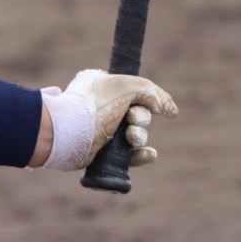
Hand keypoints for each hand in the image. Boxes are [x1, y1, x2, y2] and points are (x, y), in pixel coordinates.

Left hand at [35, 69, 177, 170]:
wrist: (68, 134)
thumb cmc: (95, 105)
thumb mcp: (126, 87)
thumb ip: (153, 93)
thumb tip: (171, 111)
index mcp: (102, 86)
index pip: (134, 90)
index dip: (145, 97)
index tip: (151, 103)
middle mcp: (102, 107)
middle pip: (138, 113)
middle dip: (141, 118)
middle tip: (131, 120)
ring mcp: (102, 130)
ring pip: (135, 135)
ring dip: (139, 136)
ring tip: (131, 138)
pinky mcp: (103, 153)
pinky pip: (129, 156)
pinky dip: (141, 155)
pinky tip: (149, 154)